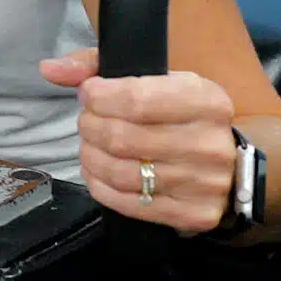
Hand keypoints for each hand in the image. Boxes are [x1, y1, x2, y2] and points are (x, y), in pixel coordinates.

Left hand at [41, 48, 238, 233]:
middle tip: (87, 122)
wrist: (230, 165)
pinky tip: (98, 173)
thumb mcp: (154, 80)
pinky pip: (130, 204)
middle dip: (91, 127)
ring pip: (122, 173)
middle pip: (123, 138)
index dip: (99, 97)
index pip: (136, 99)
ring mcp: (205, 183)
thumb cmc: (181, 115)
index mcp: (206, 100)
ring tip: (90, 146)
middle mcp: (209, 143)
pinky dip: (101, 186)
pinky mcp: (194, 215)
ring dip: (91, 157)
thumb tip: (50, 68)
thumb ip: (98, 65)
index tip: (88, 94)